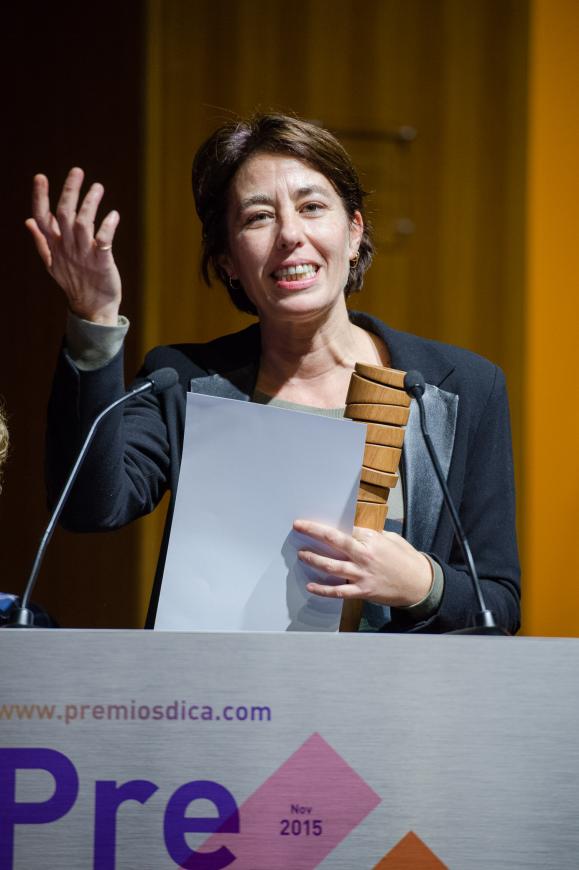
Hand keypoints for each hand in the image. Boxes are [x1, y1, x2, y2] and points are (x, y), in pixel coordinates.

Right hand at [25, 167, 121, 324]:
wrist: (92, 309)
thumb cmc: (74, 283)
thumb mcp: (52, 263)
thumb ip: (42, 241)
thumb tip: (28, 220)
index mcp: (55, 246)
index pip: (42, 218)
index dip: (40, 197)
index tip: (40, 177)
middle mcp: (67, 248)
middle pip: (64, 214)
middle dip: (69, 191)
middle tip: (77, 171)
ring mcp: (84, 256)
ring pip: (83, 223)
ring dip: (90, 203)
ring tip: (98, 187)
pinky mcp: (102, 263)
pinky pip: (104, 241)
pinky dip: (108, 226)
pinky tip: (114, 215)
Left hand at [293, 519, 432, 606]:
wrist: (420, 584)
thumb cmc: (406, 559)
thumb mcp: (391, 539)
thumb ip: (371, 535)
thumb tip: (353, 530)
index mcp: (372, 539)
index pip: (345, 529)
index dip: (328, 525)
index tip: (314, 521)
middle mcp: (365, 556)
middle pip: (334, 541)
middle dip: (314, 532)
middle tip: (298, 526)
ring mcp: (362, 574)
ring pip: (332, 566)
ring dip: (314, 559)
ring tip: (302, 554)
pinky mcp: (362, 591)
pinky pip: (338, 591)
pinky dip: (323, 589)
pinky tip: (311, 585)